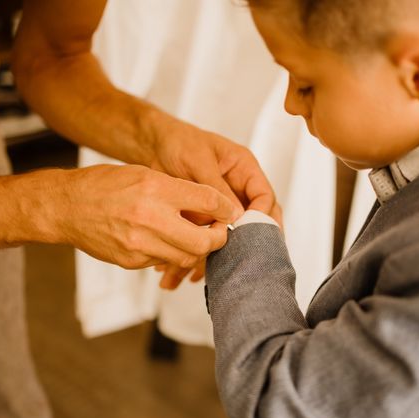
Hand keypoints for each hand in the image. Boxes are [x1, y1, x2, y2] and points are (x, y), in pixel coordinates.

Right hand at [54, 165, 240, 268]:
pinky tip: (168, 242)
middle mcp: (149, 217)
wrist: (65, 206)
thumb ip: (178, 190)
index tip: (229, 212)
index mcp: (155, 188)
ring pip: (186, 257)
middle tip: (220, 232)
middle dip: (218, 238)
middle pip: (204, 240)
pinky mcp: (131, 261)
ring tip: (197, 237)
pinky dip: (172, 254)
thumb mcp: (144, 174)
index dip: (225, 209)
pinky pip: (164, 262)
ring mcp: (139, 244)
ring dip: (197, 249)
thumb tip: (211, 207)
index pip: (208, 201)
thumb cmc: (104, 185)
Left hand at [144, 114, 280, 287]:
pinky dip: (198, 257)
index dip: (261, 217)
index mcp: (245, 170)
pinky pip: (208, 240)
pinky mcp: (205, 220)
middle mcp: (239, 190)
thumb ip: (217, 188)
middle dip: (245, 246)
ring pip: (230, 236)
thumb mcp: (198, 160)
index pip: (265, 198)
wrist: (153, 146)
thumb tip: (236, 217)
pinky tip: (184, 273)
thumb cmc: (180, 142)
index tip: (250, 234)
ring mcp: (223, 207)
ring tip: (199, 275)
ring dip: (217, 257)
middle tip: (239, 264)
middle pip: (254, 222)